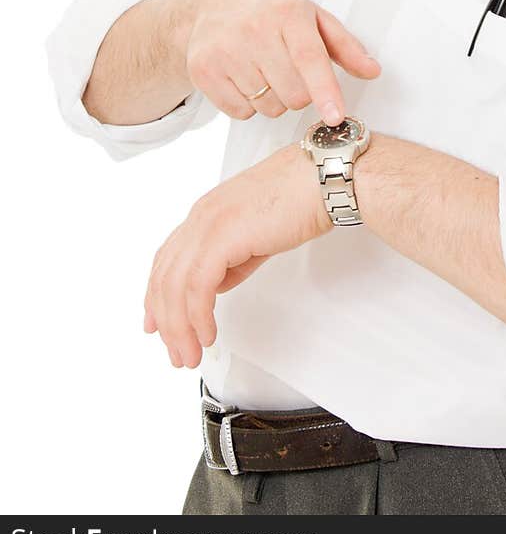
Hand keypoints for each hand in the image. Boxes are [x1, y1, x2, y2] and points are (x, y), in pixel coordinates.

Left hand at [142, 141, 331, 367]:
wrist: (322, 180)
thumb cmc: (302, 198)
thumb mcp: (257, 235)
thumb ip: (233, 261)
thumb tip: (218, 285)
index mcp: (206, 213)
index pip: (167, 259)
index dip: (155, 296)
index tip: (155, 324)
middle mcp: (201, 217)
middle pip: (164, 277)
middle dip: (166, 322)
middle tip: (177, 353)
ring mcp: (208, 225)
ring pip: (175, 286)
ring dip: (179, 327)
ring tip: (190, 354)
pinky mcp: (222, 236)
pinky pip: (197, 286)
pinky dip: (197, 316)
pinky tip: (207, 334)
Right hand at [179, 0, 380, 121]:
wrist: (213, 2)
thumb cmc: (270, 11)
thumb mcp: (312, 17)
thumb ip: (345, 46)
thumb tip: (372, 70)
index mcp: (287, 13)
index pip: (309, 58)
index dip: (325, 90)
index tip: (335, 116)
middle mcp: (254, 29)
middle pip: (294, 94)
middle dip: (299, 92)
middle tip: (288, 69)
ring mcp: (224, 50)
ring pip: (269, 107)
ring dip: (274, 99)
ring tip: (264, 70)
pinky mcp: (203, 70)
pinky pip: (241, 112)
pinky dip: (248, 104)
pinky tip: (243, 77)